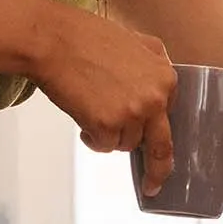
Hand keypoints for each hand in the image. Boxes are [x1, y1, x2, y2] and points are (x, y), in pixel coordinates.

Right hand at [32, 10, 176, 193]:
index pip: (167, 115)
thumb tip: (158, 85)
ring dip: (109, 135)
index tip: (153, 145)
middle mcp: (155, 98)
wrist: (55, 40)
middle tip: (153, 186)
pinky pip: (104, 147)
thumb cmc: (87, 37)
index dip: (151, 125)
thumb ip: (155, 62)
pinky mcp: (107, 125)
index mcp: (165, 79)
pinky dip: (92, 139)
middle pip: (161, 146)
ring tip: (91, 109)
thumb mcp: (136, 40)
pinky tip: (82, 118)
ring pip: (125, 144)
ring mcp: (132, 114)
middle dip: (158, 171)